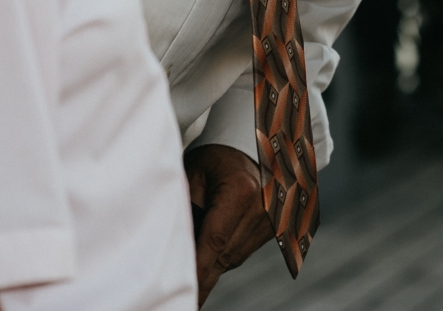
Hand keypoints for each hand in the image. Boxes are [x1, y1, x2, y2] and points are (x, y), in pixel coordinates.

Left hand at [185, 144, 273, 304]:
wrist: (252, 147)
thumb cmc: (216, 158)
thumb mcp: (192, 174)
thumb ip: (183, 206)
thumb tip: (168, 245)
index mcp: (240, 192)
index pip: (212, 242)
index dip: (196, 271)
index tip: (184, 293)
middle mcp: (262, 209)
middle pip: (223, 257)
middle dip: (200, 278)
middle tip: (182, 300)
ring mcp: (272, 222)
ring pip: (231, 259)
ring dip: (210, 264)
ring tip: (188, 260)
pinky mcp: (274, 230)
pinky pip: (239, 253)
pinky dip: (222, 255)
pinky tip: (210, 247)